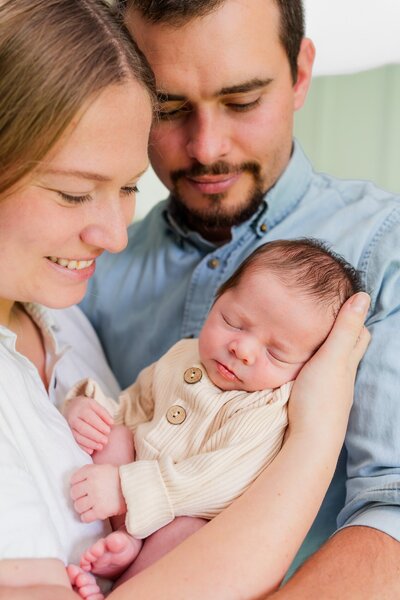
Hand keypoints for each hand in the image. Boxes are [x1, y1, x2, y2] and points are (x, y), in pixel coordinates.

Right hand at [65, 396, 113, 454]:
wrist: (72, 407)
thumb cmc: (87, 408)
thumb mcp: (96, 406)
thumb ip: (104, 413)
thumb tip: (111, 423)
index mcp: (82, 408)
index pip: (89, 417)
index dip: (99, 425)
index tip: (108, 431)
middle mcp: (73, 417)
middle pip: (83, 428)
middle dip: (95, 436)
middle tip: (106, 441)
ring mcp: (69, 426)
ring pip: (78, 436)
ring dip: (90, 443)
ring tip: (101, 447)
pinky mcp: (68, 434)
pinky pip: (74, 442)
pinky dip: (82, 447)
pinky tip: (91, 451)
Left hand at [70, 464, 125, 521]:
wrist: (134, 487)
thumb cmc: (118, 477)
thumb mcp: (103, 468)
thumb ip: (89, 471)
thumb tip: (74, 481)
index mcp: (92, 471)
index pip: (73, 479)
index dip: (76, 483)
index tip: (82, 486)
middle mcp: (92, 484)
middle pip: (74, 493)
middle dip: (78, 495)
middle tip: (85, 496)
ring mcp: (96, 498)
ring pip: (77, 506)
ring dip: (82, 506)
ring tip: (89, 505)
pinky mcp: (100, 511)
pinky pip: (85, 517)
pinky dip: (86, 516)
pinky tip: (92, 512)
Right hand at [288, 292, 370, 440]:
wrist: (310, 442)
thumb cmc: (320, 398)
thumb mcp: (332, 357)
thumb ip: (344, 329)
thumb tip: (364, 297)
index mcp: (347, 362)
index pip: (359, 335)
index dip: (355, 318)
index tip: (343, 302)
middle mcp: (342, 377)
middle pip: (348, 350)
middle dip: (343, 333)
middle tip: (324, 317)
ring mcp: (330, 392)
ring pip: (332, 365)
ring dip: (326, 351)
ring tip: (309, 337)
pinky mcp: (315, 402)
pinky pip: (318, 378)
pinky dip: (313, 367)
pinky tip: (301, 367)